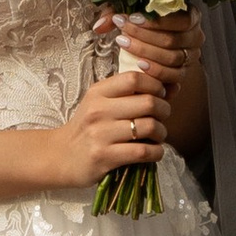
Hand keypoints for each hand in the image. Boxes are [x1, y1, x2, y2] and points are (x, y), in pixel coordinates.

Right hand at [38, 55, 171, 191]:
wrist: (61, 157)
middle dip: (164, 110)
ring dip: (161, 133)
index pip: (134, 78)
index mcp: (98, 92)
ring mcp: (100, 134)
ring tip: (157, 136)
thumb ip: (133, 94)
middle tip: (161, 118)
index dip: (155, 85)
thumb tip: (175, 86)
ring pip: (149, 127)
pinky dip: (156, 152)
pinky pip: (143, 152)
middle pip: (148, 102)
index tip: (159, 95)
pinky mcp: (104, 157)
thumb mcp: (102, 104)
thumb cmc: (88, 128)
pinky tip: (153, 152)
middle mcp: (98, 110)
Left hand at [100, 6, 194, 96]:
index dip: (155, 21)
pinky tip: (138, 65)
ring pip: (172, 58)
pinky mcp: (183, 73)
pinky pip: (172, 76)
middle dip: (144, 37)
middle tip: (122, 32)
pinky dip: (155, 71)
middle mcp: (196, 36)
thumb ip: (115, 12)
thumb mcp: (131, 11)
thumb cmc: (143, 22)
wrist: (155, 43)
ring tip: (124, 44)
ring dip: (145, 52)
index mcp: (191, 16)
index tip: (130, 18)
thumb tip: (99, 26)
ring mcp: (191, 57)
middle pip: (173, 40)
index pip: (180, 19)